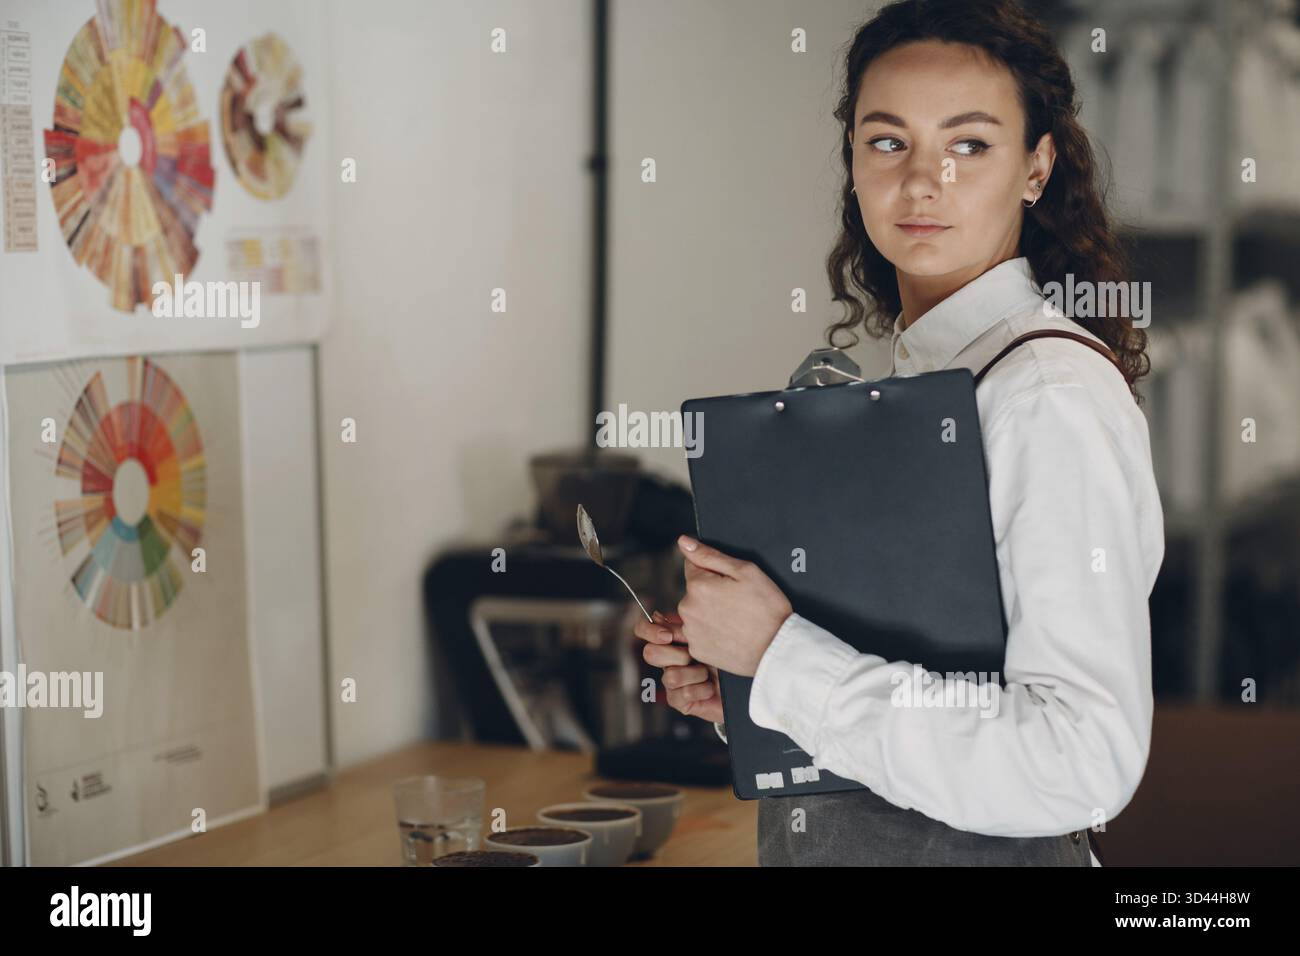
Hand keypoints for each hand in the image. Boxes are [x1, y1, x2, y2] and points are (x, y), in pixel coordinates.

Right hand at [633, 610, 723, 723]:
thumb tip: (657, 616)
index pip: (643, 630)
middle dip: (677, 655)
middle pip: (650, 653)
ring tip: (708, 673)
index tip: (668, 635)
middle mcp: (667, 660)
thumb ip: (682, 626)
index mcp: (670, 641)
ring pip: (671, 676)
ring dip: (696, 674)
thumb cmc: (727, 657)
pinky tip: (710, 688)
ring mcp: (671, 682)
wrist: (743, 684)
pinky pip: (682, 694)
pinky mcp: (678, 701)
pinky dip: (701, 690)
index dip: (648, 630)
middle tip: (695, 656)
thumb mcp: (706, 637)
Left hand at [675, 535, 792, 677]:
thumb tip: (684, 542)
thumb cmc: (767, 609)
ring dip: (709, 613)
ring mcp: (691, 632)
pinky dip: (711, 633)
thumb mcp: (746, 571)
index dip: (714, 572)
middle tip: (737, 603)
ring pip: (696, 613)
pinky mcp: (697, 650)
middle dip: (710, 592)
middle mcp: (687, 608)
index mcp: (698, 585)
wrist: (777, 649)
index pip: (694, 566)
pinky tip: (730, 634)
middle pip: (694, 590)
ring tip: (735, 620)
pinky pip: (699, 634)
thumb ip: (710, 555)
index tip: (730, 583)